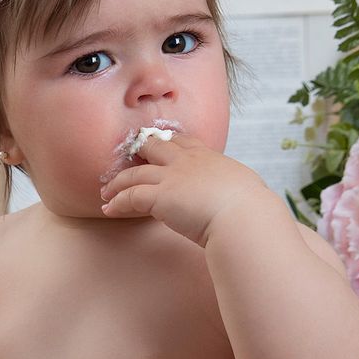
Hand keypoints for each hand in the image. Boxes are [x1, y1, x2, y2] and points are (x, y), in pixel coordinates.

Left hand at [97, 133, 271, 245]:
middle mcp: (188, 161)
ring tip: (107, 192)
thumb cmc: (251, 209)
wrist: (244, 216)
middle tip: (125, 162)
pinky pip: (130, 196)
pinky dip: (117, 202)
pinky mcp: (160, 195)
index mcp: (210, 157)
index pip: (184, 141)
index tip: (157, 144)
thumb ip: (235, 187)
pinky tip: (109, 209)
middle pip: (153, 146)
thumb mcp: (245, 188)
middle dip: (137, 152)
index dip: (168, 142)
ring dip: (118, 182)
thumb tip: (243, 197)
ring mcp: (172, 176)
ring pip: (135, 172)